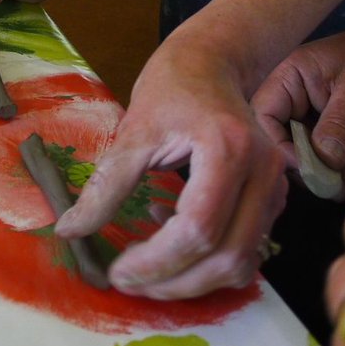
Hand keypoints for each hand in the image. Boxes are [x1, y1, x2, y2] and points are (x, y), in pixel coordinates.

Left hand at [54, 38, 288, 297]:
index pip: (197, 229)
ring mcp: (275, 187)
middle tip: (129, 281)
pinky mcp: (273, 198)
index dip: (156, 261)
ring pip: (242, 263)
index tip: (118, 271)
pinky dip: (208, 260)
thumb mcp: (133, 131)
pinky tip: (172, 234)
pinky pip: (246, 250)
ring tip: (147, 263)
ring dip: (192, 280)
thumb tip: (69, 230)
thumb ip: (106, 186)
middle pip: (226, 257)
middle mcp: (263, 173)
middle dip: (174, 282)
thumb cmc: (172, 88)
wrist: (211, 63)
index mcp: (228, 150)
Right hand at [251, 31, 344, 198]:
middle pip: (279, 139)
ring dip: (326, 175)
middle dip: (306, 168)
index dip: (278, 146)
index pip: (263, 115)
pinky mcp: (324, 129)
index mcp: (289, 77)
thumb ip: (337, 125)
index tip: (308, 169)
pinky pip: (320, 154)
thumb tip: (324, 164)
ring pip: (301, 153)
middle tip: (336, 188)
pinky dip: (337, 171)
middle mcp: (291, 97)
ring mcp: (307, 114)